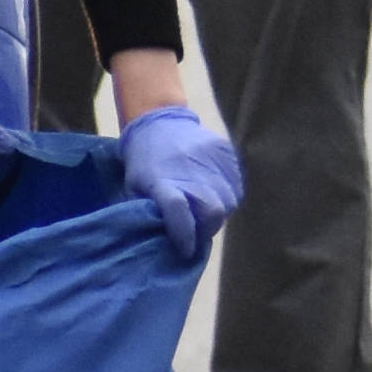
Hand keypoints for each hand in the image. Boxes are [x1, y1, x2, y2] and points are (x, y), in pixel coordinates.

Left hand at [116, 103, 242, 257]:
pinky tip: (215, 191)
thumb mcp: (135, 189)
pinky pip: (237, 186)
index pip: (178, 213)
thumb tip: (166, 240)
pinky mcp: (227, 153)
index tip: (186, 249)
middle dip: (207, 228)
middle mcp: (192, 172)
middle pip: (213, 212)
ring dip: (218, 212)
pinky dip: (228, 195)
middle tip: (198, 230)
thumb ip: (151, 212)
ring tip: (205, 208)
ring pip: (228, 202)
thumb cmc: (144, 164)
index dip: (185, 236)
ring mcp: (213, 161)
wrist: (160, 122)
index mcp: (163, 183)